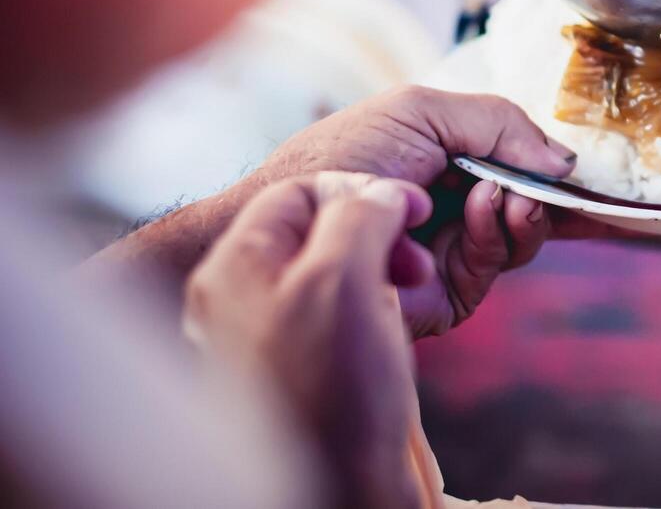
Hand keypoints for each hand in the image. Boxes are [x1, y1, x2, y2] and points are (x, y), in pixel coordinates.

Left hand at [84, 86, 617, 334]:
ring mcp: (454, 253)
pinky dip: (499, 236)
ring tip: (507, 194)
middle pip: (539, 205)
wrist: (284, 221)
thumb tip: (565, 158)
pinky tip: (483, 211)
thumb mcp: (421, 110)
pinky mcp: (447, 295)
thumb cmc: (339, 157)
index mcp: (454, 159)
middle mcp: (460, 206)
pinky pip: (498, 268)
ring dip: (526, 212)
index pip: (526, 164)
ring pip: (525, 239)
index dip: (565, 169)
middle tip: (554, 182)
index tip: (607, 170)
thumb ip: (499, 122)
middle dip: (552, 192)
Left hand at [184, 172, 435, 508]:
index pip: (300, 191)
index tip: (412, 204)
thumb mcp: (343, 279)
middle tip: (416, 255)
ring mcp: (274, 334)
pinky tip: (397, 326)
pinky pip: (343, 310)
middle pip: (320, 228)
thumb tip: (384, 193)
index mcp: (238, 266)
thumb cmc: (328, 396)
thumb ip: (361, 216)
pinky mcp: (306, 368)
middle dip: (379, 230)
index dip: (361, 188)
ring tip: (414, 289)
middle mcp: (247, 296)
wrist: (332, 494)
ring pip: (336, 268)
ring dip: (386, 267)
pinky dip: (379, 306)